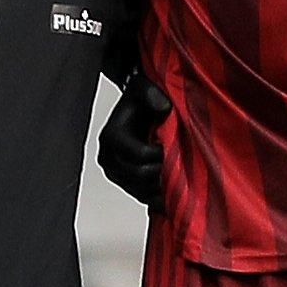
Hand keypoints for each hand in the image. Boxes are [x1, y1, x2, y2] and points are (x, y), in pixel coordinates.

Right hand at [97, 76, 168, 207]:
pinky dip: (159, 197)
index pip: (138, 155)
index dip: (160, 154)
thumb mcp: (144, 87)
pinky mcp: (125, 184)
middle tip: (178, 162)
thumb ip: (150, 93)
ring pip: (140, 192)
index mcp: (111, 137)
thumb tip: (163, 107)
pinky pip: (142, 198)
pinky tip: (174, 192)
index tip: (171, 146)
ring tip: (178, 177)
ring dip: (161, 187)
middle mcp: (108, 159)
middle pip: (138, 176)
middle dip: (161, 170)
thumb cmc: (141, 100)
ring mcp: (116, 174)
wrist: (137, 110)